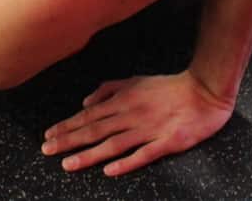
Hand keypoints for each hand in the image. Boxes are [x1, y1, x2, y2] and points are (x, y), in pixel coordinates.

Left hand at [41, 71, 234, 175]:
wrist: (204, 91)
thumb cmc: (169, 87)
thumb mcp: (136, 80)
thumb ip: (110, 89)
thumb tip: (86, 102)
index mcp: (124, 100)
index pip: (89, 116)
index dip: (67, 126)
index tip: (49, 135)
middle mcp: (132, 115)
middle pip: (95, 130)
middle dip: (69, 140)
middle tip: (47, 150)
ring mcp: (149, 129)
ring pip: (113, 144)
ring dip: (89, 155)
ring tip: (68, 164)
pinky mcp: (167, 142)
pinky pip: (143, 154)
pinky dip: (126, 163)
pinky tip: (110, 171)